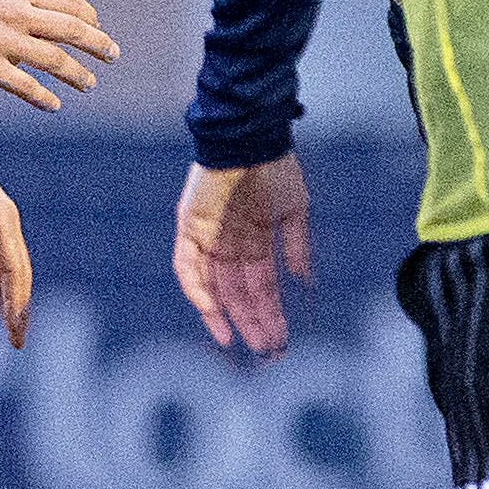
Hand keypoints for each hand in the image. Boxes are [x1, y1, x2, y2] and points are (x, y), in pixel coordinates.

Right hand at [0, 0, 118, 111]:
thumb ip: (20, 3)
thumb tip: (45, 26)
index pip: (68, 1)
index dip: (89, 15)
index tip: (97, 27)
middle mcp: (16, 14)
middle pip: (70, 29)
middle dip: (97, 43)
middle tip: (112, 55)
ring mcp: (4, 42)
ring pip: (54, 60)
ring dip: (77, 74)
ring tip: (89, 83)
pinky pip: (24, 86)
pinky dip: (43, 98)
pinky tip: (55, 106)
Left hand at [0, 158, 33, 349]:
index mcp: (2, 221)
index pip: (14, 268)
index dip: (16, 298)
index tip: (14, 324)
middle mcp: (6, 226)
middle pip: (18, 274)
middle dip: (20, 308)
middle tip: (18, 341)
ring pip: (7, 271)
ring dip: (8, 300)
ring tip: (9, 331)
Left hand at [174, 153, 314, 357]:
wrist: (253, 137)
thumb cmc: (274, 167)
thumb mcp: (294, 210)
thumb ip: (296, 246)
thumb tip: (302, 282)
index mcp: (253, 240)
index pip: (259, 286)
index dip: (269, 313)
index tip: (279, 340)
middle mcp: (227, 244)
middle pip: (237, 293)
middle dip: (253, 322)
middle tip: (265, 350)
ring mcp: (206, 237)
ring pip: (214, 287)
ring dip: (226, 314)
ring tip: (241, 341)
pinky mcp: (188, 227)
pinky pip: (186, 267)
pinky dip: (197, 290)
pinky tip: (213, 312)